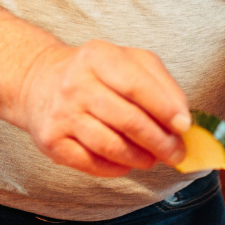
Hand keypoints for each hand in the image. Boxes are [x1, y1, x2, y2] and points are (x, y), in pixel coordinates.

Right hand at [14, 40, 189, 176]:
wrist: (40, 82)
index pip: (137, 86)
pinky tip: (126, 163)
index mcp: (98, 56)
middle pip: (128, 120)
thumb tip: (182, 120)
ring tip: (154, 158)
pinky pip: (91, 163)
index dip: (165, 109)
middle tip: (177, 153)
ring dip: (140, 158)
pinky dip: (115, 168)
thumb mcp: (128, 61)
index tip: (185, 127)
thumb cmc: (96, 74)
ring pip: (111, 146)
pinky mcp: (51, 141)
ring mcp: (61, 114)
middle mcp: (75, 84)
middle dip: (160, 142)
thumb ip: (160, 83)